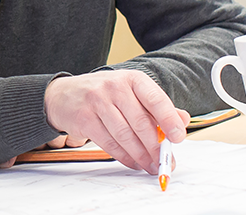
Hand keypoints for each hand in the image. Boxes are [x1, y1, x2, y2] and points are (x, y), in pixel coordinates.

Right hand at [43, 70, 189, 173]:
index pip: (155, 99)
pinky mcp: (85, 119)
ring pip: (125, 136)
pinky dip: (125, 157)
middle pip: (141, 122)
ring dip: (141, 156)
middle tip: (166, 162)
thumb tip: (183, 120)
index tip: (179, 137)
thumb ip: (157, 107)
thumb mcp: (131, 93)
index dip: (169, 120)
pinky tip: (134, 162)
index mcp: (132, 79)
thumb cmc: (103, 95)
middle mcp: (114, 87)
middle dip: (156, 147)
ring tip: (152, 166)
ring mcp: (97, 102)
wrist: (62, 95)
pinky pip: (110, 143)